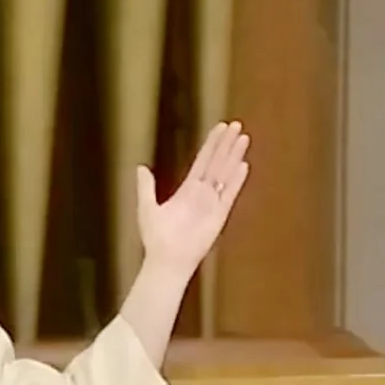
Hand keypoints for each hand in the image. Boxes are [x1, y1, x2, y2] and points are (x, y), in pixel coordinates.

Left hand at [134, 122, 249, 277]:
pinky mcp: (219, 216)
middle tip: (237, 125)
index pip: (203, 161)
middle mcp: (202, 194)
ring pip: (226, 174)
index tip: (221, 127)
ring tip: (244, 138)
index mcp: (187, 190)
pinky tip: (242, 165)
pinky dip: (236, 181)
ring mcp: (212, 203)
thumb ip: (146, 187)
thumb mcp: (147, 207)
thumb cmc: (156, 238)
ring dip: (234, 156)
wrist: (166, 260)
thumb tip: (141, 167)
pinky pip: (229, 195)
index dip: (212, 144)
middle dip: (226, 144)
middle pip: (217, 163)